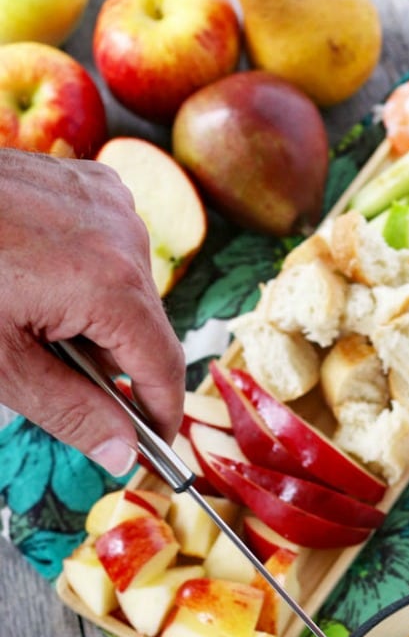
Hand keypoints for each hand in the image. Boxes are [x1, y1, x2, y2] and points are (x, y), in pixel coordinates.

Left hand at [0, 148, 185, 474]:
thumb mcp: (1, 365)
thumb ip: (72, 413)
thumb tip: (123, 452)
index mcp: (111, 282)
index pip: (163, 367)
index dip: (162, 415)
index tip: (151, 447)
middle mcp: (124, 234)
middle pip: (147, 328)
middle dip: (115, 365)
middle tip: (62, 385)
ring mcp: (110, 202)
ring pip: (130, 289)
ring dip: (99, 320)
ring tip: (36, 323)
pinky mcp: (92, 184)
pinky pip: (113, 248)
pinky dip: (88, 276)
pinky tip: (41, 281)